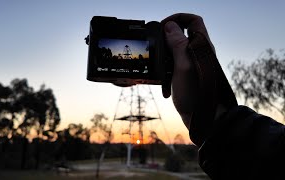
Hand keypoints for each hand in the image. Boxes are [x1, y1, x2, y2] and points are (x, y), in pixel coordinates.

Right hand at [162, 13, 237, 145]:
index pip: (194, 20)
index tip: (163, 27)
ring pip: (175, 51)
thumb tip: (170, 26)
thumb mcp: (184, 66)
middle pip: (182, 34)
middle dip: (167, 39)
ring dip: (165, 58)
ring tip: (160, 69)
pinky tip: (164, 83)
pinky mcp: (187, 76)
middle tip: (157, 48)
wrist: (203, 119)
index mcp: (201, 47)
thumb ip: (178, 44)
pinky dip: (166, 71)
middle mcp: (198, 53)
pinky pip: (173, 66)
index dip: (178, 18)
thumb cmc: (197, 95)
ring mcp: (192, 65)